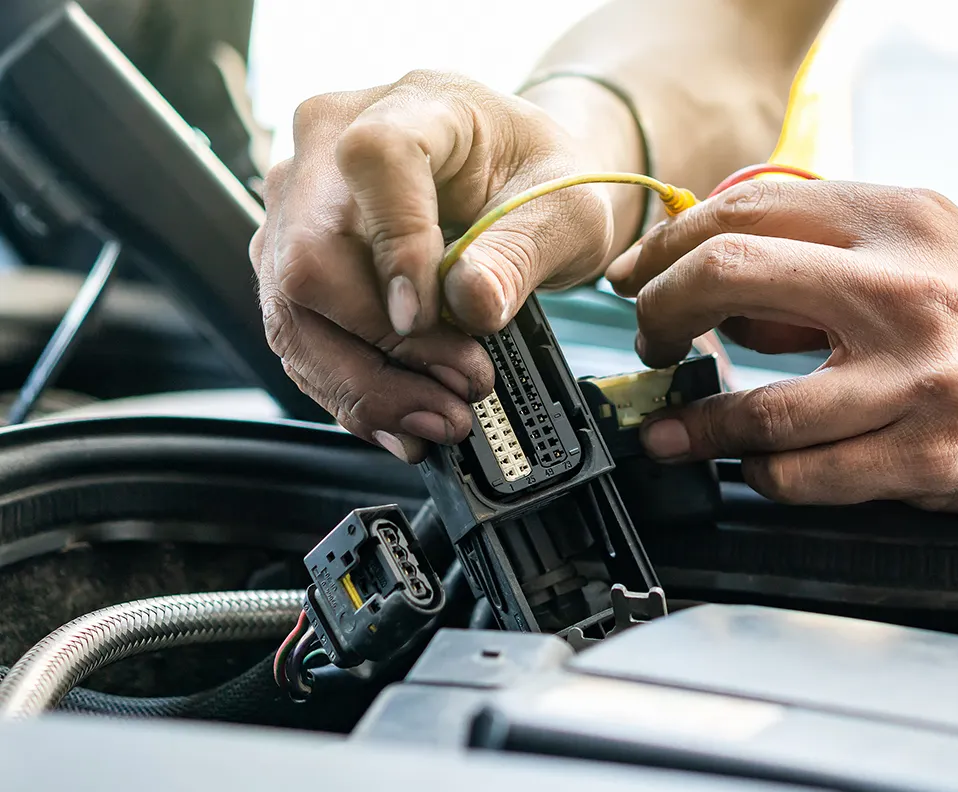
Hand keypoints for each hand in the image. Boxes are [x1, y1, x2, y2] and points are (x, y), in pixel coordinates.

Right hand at [251, 70, 622, 460]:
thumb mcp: (568, 208)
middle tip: (461, 392)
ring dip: (364, 385)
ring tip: (440, 422)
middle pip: (310, 256)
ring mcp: (299, 206)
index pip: (374, 160)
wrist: (522, 183)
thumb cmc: (542, 179)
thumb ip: (522, 250)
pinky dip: (352, 390)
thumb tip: (472, 305)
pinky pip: (300, 336)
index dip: (395, 245)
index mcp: (411, 104)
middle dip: (384, 348)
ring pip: (292, 311)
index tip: (429, 317)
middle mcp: (330, 149)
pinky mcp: (292, 261)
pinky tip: (405, 424)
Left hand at [606, 180, 957, 511]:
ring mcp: (919, 377)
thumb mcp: (942, 249)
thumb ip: (845, 250)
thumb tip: (733, 280)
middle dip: (660, 314)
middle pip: (728, 276)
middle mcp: (908, 286)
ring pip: (757, 402)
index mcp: (904, 219)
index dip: (672, 243)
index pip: (749, 206)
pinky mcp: (931, 455)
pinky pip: (807, 474)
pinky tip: (756, 466)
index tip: (646, 276)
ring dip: (694, 422)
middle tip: (650, 342)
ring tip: (673, 429)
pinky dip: (761, 473)